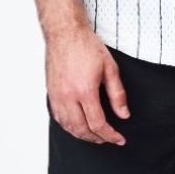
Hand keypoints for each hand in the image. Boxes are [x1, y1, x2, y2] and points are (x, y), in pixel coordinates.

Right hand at [45, 26, 128, 144]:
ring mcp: (56, 97)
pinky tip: (79, 127)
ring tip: (96, 137)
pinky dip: (70, 128)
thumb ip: (117, 94)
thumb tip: (124, 114)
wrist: (65, 34)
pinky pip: (59, 119)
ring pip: (68, 127)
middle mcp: (67, 97)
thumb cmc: (87, 46)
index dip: (110, 135)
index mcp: (85, 91)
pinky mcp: (50, 94)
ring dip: (82, 135)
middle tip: (109, 140)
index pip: (97, 123)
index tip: (119, 139)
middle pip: (81, 129)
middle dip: (97, 138)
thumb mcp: (110, 68)